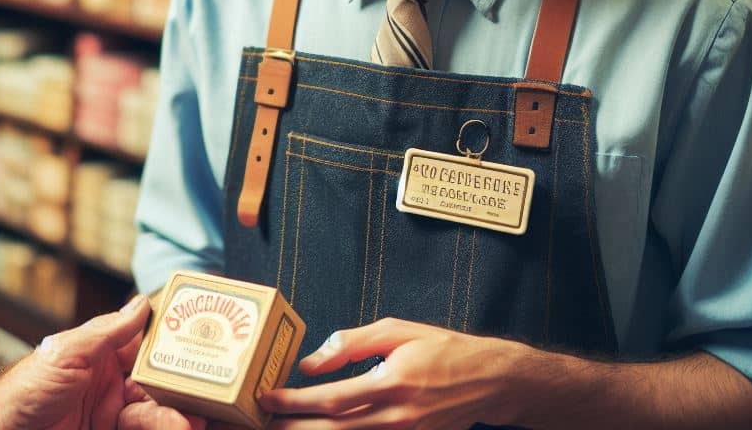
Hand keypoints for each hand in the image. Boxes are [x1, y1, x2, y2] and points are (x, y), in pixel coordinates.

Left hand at [0, 294, 200, 429]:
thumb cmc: (25, 389)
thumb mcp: (68, 352)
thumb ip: (108, 331)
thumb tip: (142, 303)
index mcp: (103, 354)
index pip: (147, 342)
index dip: (174, 340)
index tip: (202, 336)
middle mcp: (113, 383)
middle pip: (158, 381)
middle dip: (182, 385)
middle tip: (205, 389)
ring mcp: (112, 414)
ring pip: (155, 411)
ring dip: (176, 414)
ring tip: (192, 419)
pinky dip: (164, 427)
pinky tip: (179, 426)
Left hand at [259, 318, 528, 429]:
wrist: (488, 381)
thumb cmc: (440, 348)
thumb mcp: (396, 331)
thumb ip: (352, 343)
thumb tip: (312, 362)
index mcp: (391, 383)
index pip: (333, 399)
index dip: (296, 401)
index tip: (269, 396)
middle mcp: (396, 417)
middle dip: (295, 427)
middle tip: (264, 421)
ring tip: (285, 427)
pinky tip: (322, 428)